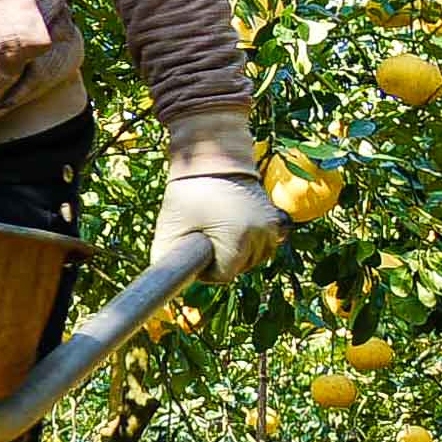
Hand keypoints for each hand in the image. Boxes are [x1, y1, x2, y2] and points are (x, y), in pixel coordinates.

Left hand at [151, 171, 285, 280]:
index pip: (223, 275)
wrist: (214, 158)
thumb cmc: (189, 192)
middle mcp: (262, 234)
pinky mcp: (274, 219)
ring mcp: (271, 226)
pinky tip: (233, 228)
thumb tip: (167, 284)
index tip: (194, 247)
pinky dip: (249, 243)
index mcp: (239, 238)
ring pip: (253, 259)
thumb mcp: (170, 226)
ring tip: (217, 228)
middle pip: (239, 268)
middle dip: (220, 259)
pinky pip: (263, 245)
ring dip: (236, 252)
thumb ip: (166, 258)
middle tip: (203, 233)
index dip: (204, 268)